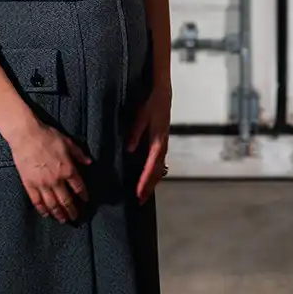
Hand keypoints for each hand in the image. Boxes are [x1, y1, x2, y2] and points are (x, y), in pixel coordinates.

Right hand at [9, 120, 91, 221]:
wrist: (26, 136)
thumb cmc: (48, 136)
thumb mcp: (68, 142)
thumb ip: (79, 154)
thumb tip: (89, 162)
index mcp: (68, 169)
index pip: (78, 187)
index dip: (83, 195)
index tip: (85, 201)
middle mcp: (56, 180)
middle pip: (66, 200)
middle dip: (71, 210)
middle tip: (74, 218)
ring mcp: (42, 184)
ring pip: (52, 204)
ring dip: (58, 213)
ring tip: (62, 220)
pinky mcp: (29, 184)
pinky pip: (37, 201)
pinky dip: (42, 209)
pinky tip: (45, 214)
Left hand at [128, 84, 170, 204]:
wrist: (163, 92)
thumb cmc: (152, 102)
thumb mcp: (142, 115)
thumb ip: (136, 132)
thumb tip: (129, 150)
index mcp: (158, 140)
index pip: (151, 166)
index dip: (144, 181)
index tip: (138, 193)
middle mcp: (162, 145)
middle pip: (157, 172)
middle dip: (148, 187)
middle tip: (140, 201)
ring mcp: (163, 144)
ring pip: (159, 168)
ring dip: (152, 182)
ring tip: (144, 195)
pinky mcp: (161, 141)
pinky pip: (158, 162)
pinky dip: (154, 173)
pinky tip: (149, 178)